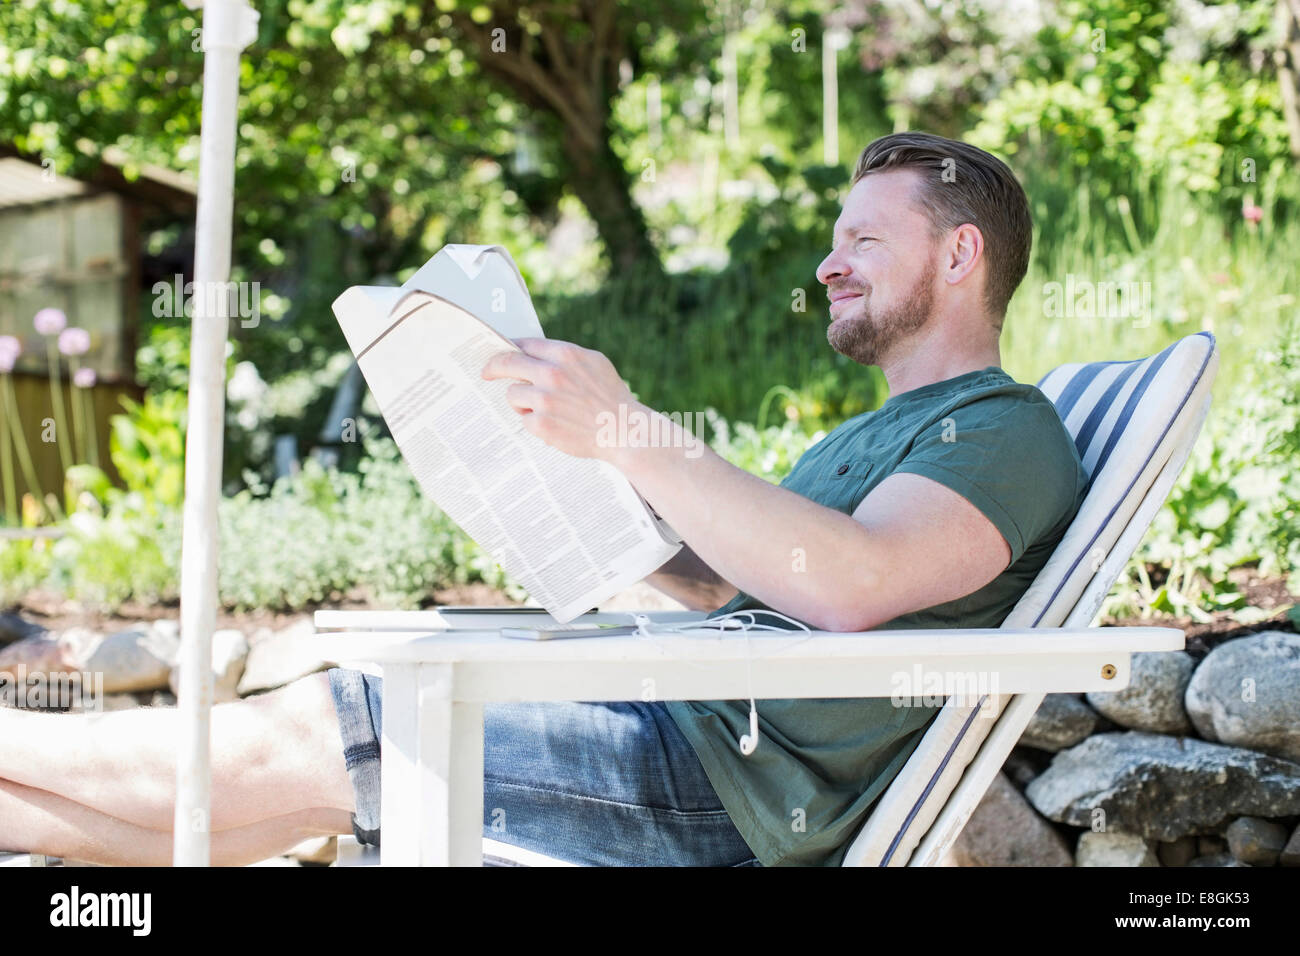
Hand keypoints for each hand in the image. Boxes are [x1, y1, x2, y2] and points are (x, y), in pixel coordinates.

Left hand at [481, 337, 642, 463]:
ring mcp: (545, 400)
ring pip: (512, 394)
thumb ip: (565, 356)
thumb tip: (534, 352)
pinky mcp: (541, 424)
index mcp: (565, 355)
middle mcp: (552, 374)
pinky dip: (534, 423)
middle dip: (493, 368)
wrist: (624, 431)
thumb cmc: (611, 397)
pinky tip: (554, 424)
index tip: (500, 352)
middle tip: (486, 373)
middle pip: (506, 363)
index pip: (524, 344)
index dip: (508, 347)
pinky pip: (523, 419)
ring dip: (521, 402)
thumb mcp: (594, 363)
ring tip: (545, 409)